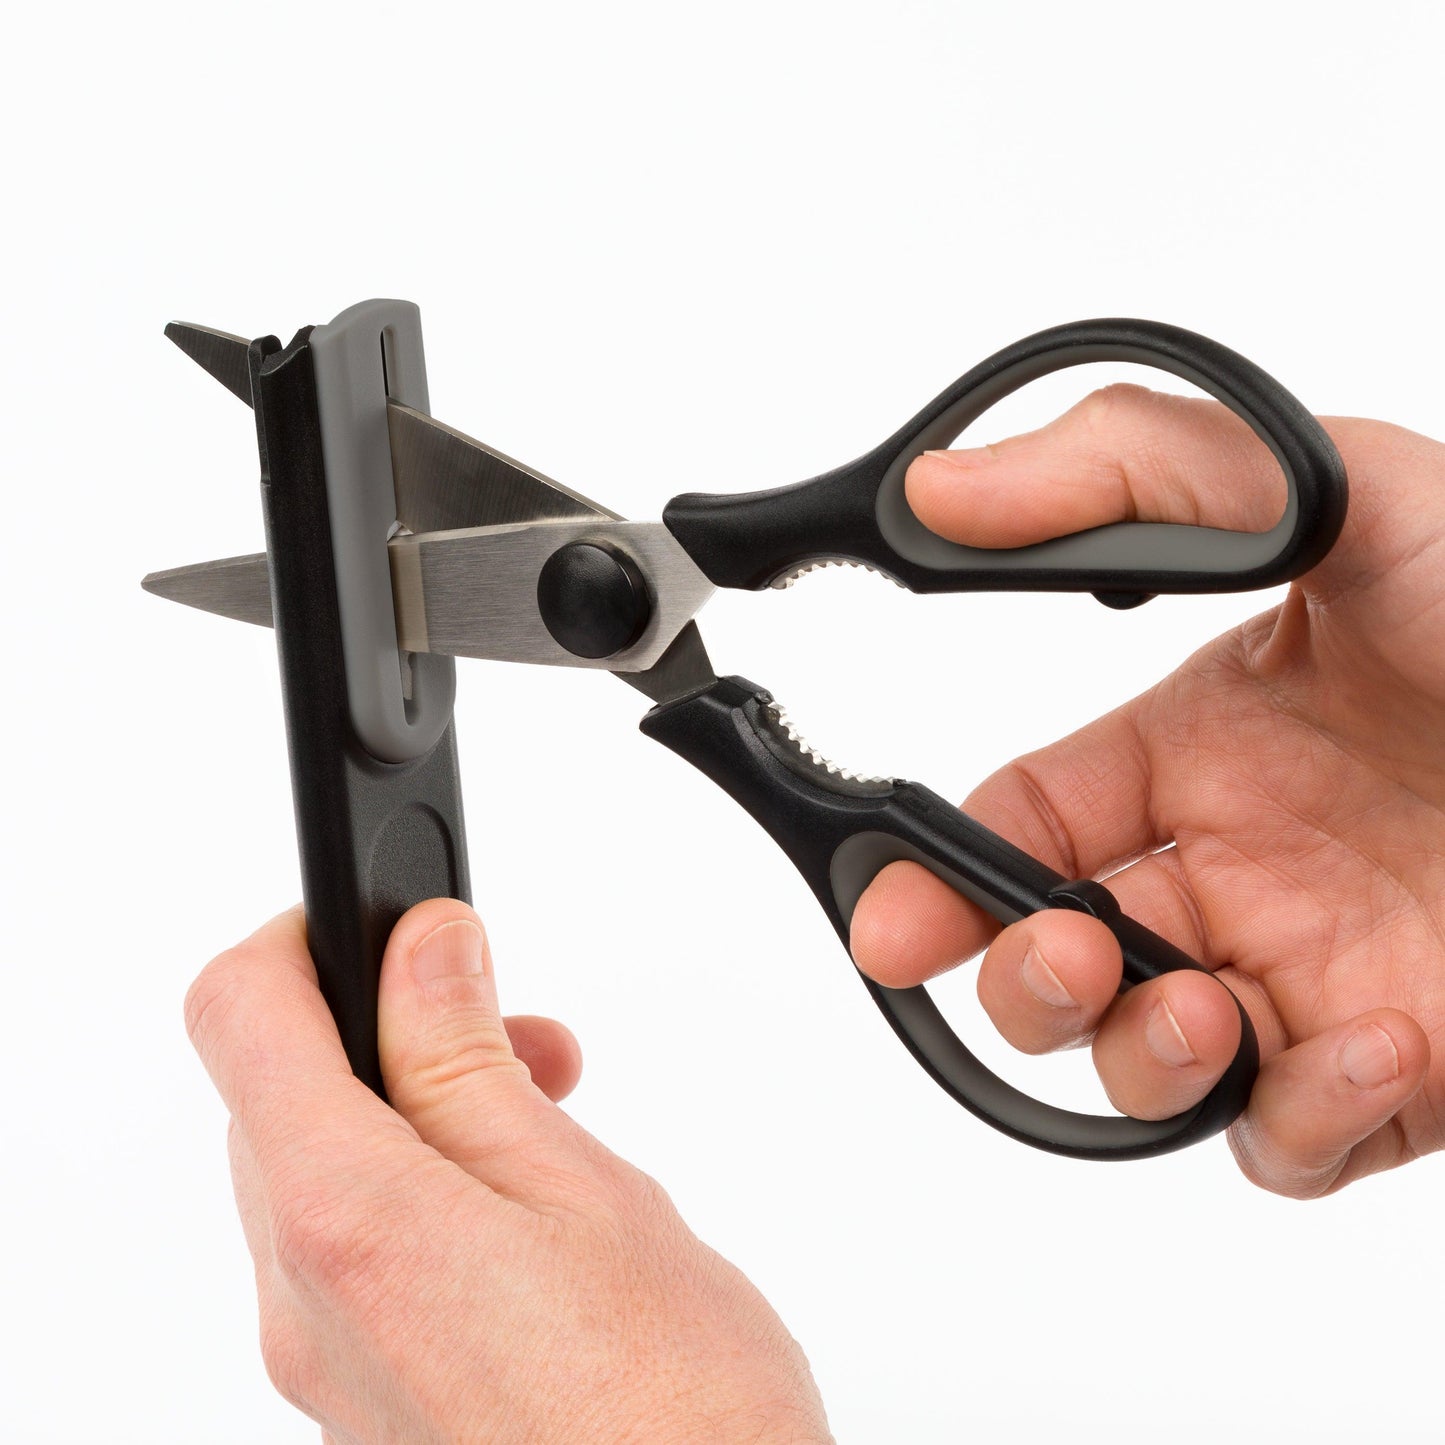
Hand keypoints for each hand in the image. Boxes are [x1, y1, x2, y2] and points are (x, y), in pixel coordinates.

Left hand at [186, 901, 830, 1443]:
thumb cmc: (678, 1417)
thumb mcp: (584, 1192)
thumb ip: (470, 1062)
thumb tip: (423, 949)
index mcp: (348, 1223)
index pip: (238, 1017)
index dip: (300, 938)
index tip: (385, 919)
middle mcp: (305, 1306)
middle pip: (281, 1097)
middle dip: (392, 1031)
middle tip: (522, 1038)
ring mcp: (328, 1369)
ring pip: (323, 1173)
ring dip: (419, 1112)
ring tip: (550, 1121)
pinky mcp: (368, 1409)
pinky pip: (354, 1257)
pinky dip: (423, 1195)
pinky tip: (528, 1215)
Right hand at [851, 383, 1444, 1196]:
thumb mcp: (1344, 494)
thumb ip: (1134, 469)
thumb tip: (939, 493)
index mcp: (1196, 751)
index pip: (1021, 826)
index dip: (936, 876)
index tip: (890, 915)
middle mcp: (1240, 870)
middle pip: (1059, 966)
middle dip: (1023, 983)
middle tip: (1067, 957)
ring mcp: (1317, 973)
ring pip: (1155, 1071)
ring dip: (1140, 1060)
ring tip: (1198, 1009)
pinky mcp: (1411, 1068)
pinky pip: (1300, 1141)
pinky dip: (1300, 1119)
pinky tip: (1366, 1046)